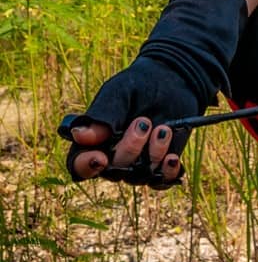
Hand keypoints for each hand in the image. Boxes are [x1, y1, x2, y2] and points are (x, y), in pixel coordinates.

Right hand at [63, 57, 200, 188]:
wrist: (173, 80)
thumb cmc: (138, 85)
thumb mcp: (119, 93)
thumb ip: (102, 115)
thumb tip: (79, 136)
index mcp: (93, 141)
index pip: (79, 164)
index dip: (86, 166)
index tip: (100, 158)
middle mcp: (112, 157)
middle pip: (113, 171)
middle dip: (130, 149)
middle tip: (143, 122)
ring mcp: (137, 164)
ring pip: (138, 176)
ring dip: (152, 154)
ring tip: (163, 129)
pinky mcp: (160, 165)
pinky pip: (162, 181)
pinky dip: (168, 173)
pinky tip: (172, 158)